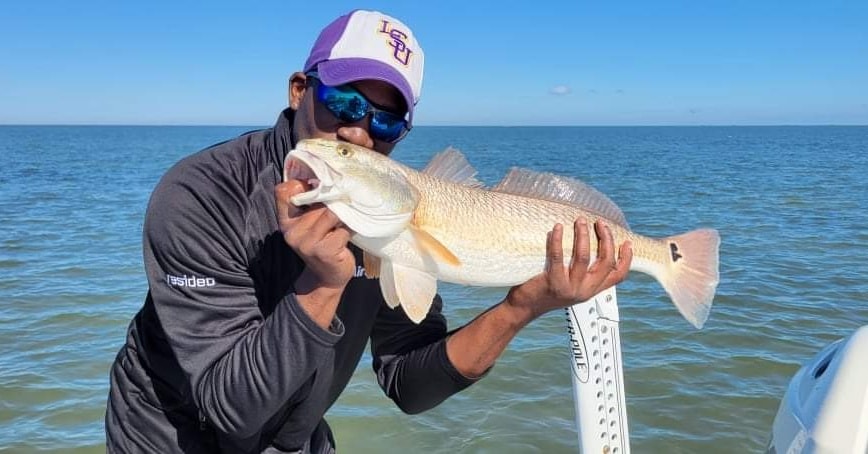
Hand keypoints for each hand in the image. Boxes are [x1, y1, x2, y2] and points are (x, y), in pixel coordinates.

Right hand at [275, 180, 354, 292]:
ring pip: (331, 212)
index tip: (318, 187)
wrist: (327, 278)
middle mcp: (293, 231)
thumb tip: (328, 176)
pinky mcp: (324, 251)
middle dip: (332, 201)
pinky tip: (348, 235)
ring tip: (344, 221)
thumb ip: (310, 204)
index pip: (284, 191)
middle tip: (341, 204)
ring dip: (343, 215)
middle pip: (317, 200)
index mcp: (286, 220)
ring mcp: (307, 242)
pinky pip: (343, 228)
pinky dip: (350, 229)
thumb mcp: (309, 224)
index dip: (302, 184)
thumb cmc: (322, 243)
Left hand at [504, 219, 632, 321]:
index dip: (626, 259)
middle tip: (600, 223)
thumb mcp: (571, 285)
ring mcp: (569, 288)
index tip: (627, 242)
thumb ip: (582, 272)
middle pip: (605, 262)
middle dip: (606, 239)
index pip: (618, 276)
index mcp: (591, 290)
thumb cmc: (545, 291)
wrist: (523, 309)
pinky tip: (557, 227)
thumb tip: (590, 243)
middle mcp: (584, 290)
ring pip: (583, 256)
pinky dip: (558, 240)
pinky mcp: (552, 282)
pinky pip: (557, 256)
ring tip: (580, 220)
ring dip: (583, 235)